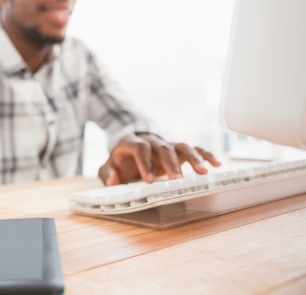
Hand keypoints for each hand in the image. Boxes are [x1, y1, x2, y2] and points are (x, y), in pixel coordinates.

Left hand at [98, 133, 220, 185]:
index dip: (145, 162)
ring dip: (193, 158)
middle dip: (171, 164)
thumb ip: (106, 174)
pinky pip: (193, 149)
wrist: (128, 151)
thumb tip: (113, 180)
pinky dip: (205, 155)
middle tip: (177, 180)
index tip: (149, 180)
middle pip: (164, 147)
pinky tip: (216, 164)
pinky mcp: (177, 150)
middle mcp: (151, 141)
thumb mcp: (107, 168)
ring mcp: (166, 145)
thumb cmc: (119, 163)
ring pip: (181, 146)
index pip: (140, 148)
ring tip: (203, 172)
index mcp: (131, 143)